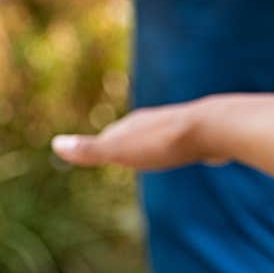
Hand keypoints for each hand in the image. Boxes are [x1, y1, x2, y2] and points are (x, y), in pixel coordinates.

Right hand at [53, 104, 212, 171]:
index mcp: (136, 124)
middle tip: (122, 151)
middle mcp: (159, 120)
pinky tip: (198, 151)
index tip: (94, 151)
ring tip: (157, 152)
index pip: (112, 135)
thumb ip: (91, 150)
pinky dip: (190, 146)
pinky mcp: (212, 134)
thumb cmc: (166, 142)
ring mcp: (186, 125)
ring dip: (161, 143)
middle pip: (138, 133)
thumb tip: (54, 144)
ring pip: (168, 135)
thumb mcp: (122, 150)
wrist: (219, 127)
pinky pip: (196, 141)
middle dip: (130, 142)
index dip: (103, 146)